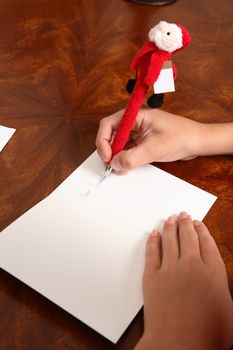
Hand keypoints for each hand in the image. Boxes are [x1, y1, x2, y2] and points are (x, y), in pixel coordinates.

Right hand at [96, 108, 202, 173]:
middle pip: (111, 135)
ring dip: (117, 156)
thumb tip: (114, 164)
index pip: (109, 124)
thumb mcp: (154, 149)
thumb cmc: (182, 137)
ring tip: (119, 168)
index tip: (107, 157)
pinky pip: (128, 149)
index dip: (103, 141)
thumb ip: (132, 157)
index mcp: (136, 115)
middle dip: (109, 150)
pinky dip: (125, 158)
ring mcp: (138, 132)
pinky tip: (126, 167)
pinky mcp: (142, 141)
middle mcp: (134, 122)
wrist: (198, 142)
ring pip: (119, 144)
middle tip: (110, 165)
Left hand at [135, 213, 232, 349]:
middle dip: (185, 223)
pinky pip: (152, 252)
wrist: (178, 345)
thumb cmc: (207, 335)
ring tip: (169, 219)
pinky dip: (152, 241)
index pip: (207, 243)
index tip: (198, 222)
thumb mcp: (227, 310)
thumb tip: (215, 276)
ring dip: (169, 227)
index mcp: (213, 272)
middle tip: (182, 214)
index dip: (202, 231)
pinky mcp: (152, 276)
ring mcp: (170, 269)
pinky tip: (153, 234)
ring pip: (170, 240)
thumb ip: (221, 288)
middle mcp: (192, 265)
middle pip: (188, 237)